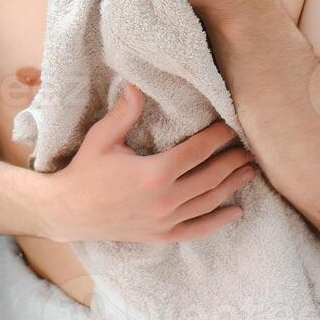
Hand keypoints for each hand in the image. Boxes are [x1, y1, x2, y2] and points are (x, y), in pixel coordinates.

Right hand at [39, 83, 255, 243]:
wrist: (70, 211)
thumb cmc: (85, 171)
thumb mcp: (101, 138)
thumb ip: (124, 113)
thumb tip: (137, 84)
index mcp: (155, 173)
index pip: (198, 152)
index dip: (218, 138)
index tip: (232, 127)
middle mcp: (166, 199)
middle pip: (211, 177)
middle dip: (233, 160)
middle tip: (249, 148)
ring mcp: (165, 220)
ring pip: (209, 202)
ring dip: (233, 185)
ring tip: (249, 171)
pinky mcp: (161, 234)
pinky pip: (197, 229)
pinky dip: (218, 221)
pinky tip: (236, 211)